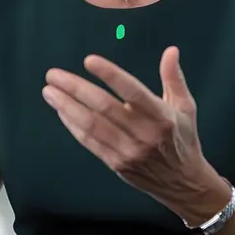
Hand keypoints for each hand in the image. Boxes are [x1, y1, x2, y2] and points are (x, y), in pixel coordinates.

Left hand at [43, 46, 216, 214]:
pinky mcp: (116, 164)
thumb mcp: (185, 107)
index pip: (132, 91)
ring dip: (66, 107)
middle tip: (54, 75)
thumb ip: (173, 78)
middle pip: (104, 107)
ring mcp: (128, 151)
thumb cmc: (183, 139)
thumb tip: (171, 50)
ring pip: (92, 126)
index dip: (110, 75)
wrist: (183, 183)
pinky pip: (90, 142)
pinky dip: (72, 125)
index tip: (89, 61)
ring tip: (49, 91)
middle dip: (75, 89)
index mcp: (161, 116)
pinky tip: (61, 111)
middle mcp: (144, 134)